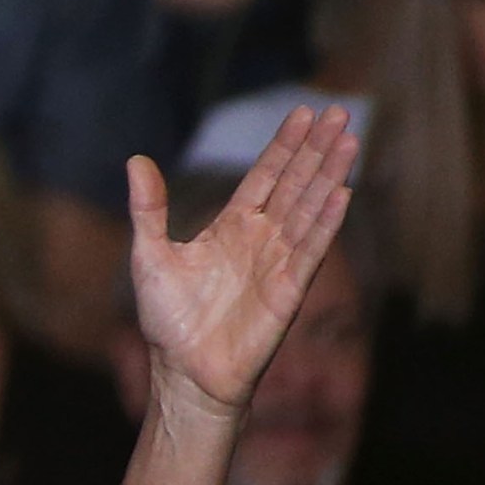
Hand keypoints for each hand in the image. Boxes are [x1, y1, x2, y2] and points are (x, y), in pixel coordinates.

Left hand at [129, 107, 359, 419]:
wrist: (183, 373)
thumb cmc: (167, 320)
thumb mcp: (149, 256)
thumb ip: (148, 209)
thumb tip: (135, 161)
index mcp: (231, 228)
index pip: (265, 176)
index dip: (285, 145)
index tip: (304, 112)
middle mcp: (261, 239)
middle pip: (295, 184)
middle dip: (316, 149)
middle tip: (340, 112)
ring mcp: (278, 263)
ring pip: (310, 210)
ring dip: (330, 175)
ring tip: (350, 140)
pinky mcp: (288, 291)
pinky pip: (311, 251)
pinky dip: (327, 222)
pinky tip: (344, 193)